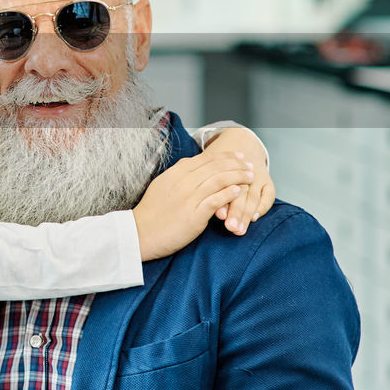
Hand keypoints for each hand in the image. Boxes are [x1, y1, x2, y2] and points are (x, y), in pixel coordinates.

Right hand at [132, 152, 254, 259]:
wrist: (139, 234)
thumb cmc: (150, 213)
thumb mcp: (161, 186)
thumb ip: (177, 175)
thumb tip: (190, 166)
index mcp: (175, 173)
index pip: (205, 159)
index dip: (224, 156)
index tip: (237, 156)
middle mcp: (183, 182)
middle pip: (215, 167)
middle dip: (236, 164)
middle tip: (249, 165)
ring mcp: (189, 198)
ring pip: (219, 180)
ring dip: (238, 176)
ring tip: (250, 176)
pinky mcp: (194, 215)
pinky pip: (216, 200)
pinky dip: (229, 193)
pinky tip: (239, 191)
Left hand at [203, 128, 275, 234]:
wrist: (240, 142)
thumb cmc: (218, 161)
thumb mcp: (210, 167)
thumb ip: (212, 187)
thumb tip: (215, 208)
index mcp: (228, 166)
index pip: (228, 185)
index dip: (224, 201)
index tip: (221, 217)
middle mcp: (244, 172)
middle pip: (242, 193)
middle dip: (236, 213)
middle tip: (232, 229)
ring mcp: (258, 176)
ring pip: (254, 196)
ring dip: (247, 214)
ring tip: (240, 230)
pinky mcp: (268, 180)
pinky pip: (269, 194)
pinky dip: (264, 206)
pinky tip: (255, 217)